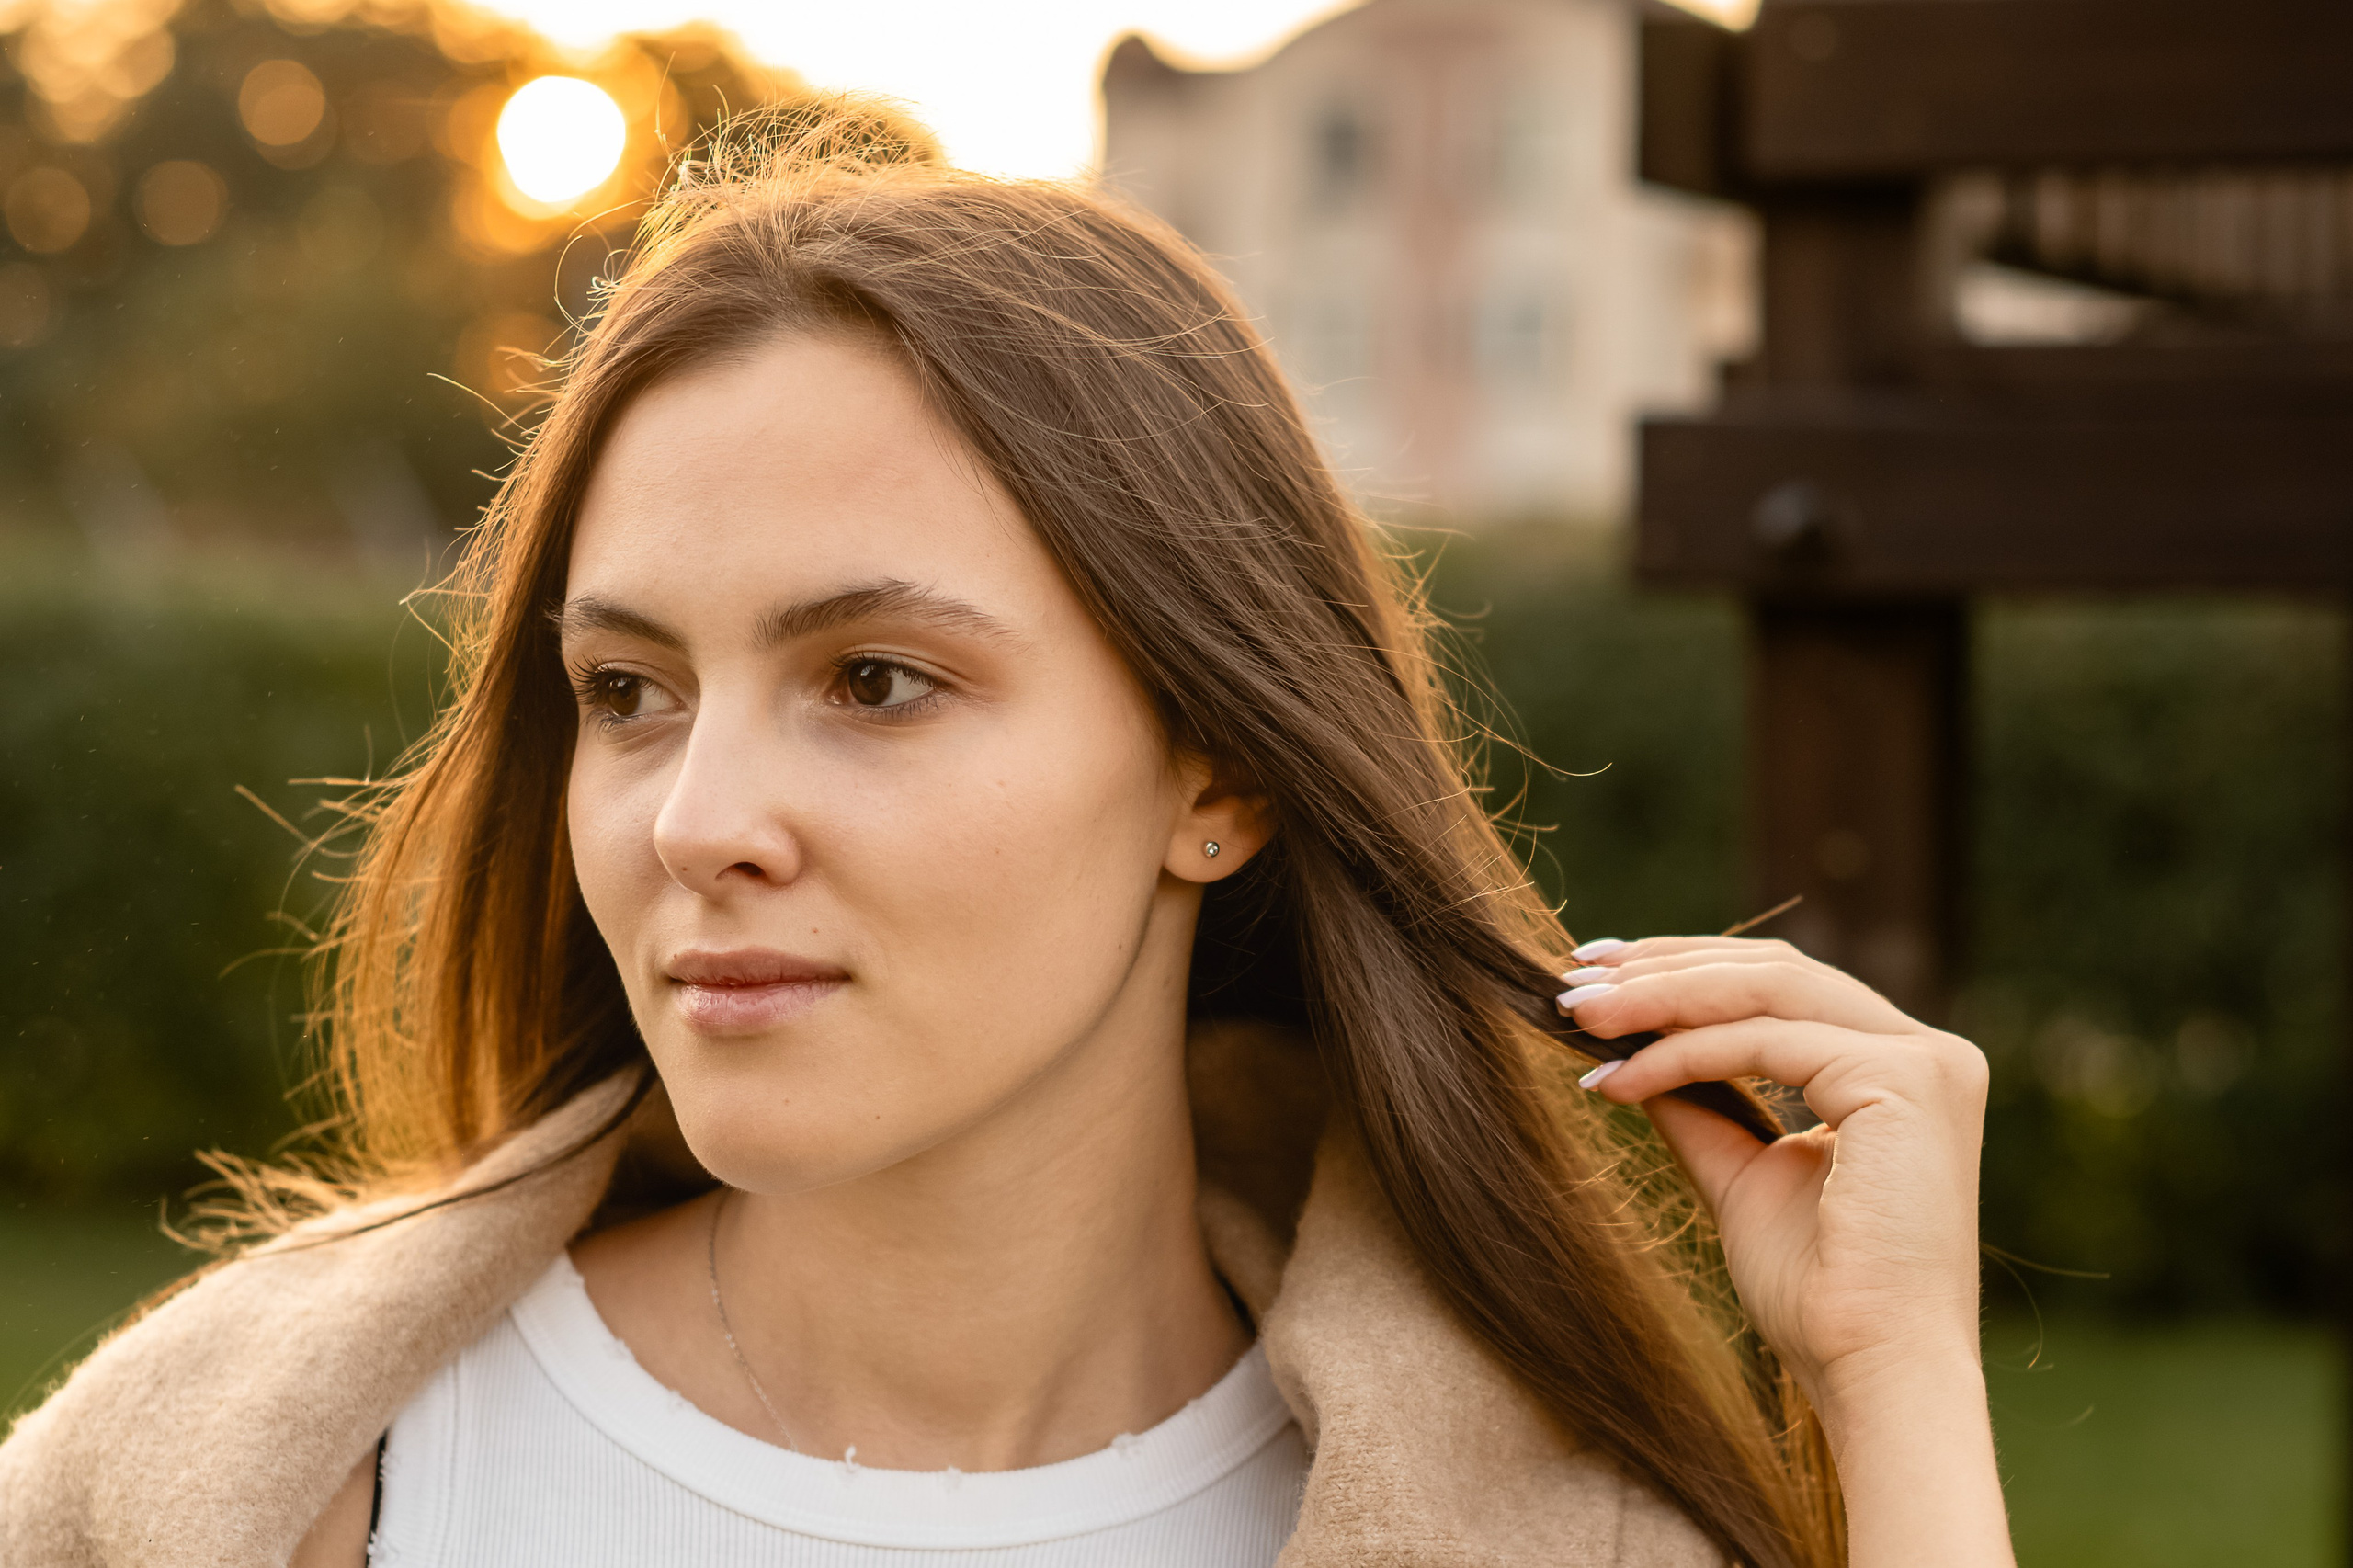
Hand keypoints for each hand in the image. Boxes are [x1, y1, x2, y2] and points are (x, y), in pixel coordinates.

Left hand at [1556, 936, 1987, 1413]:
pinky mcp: (1906, 1081)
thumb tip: (1627, 1050)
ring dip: (1660, 997)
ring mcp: (1926, 1063)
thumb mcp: (1743, 1178)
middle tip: (1573, 979)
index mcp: (1901, 1071)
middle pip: (1775, 973)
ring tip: (1579, 1016)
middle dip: (1666, 969)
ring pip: (1766, 992)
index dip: (1689, 971)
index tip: (1601, 977)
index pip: (1784, 988)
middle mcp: (1929, 1055)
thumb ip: (1701, 1106)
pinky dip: (1681, 1053)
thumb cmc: (1818, 1298)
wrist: (1870, 1374)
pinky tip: (1618, 1080)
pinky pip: (1765, 1043)